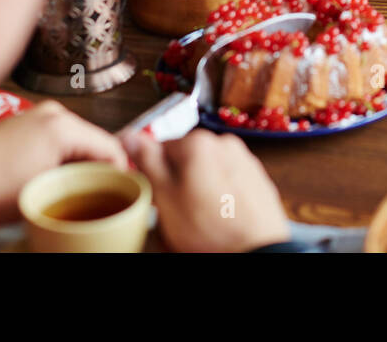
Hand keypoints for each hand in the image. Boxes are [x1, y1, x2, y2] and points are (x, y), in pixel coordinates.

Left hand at [0, 101, 127, 219]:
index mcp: (63, 126)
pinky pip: (61, 139)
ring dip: (82, 165)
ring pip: (80, 142)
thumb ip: (83, 185)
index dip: (122, 173)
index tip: (124, 194)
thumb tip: (108, 187)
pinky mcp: (28, 123)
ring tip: (77, 193)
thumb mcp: (44, 193)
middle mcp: (55, 113)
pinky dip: (65, 159)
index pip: (112, 147)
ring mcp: (40, 115)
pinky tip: (56, 180)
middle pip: (97, 142)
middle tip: (103, 198)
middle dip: (101, 170)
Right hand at [124, 129, 289, 252]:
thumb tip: (129, 135)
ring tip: (199, 220)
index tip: (156, 195)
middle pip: (187, 160)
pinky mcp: (257, 180)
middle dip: (178, 184)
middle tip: (176, 213)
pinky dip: (221, 198)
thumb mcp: (165, 196)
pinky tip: (218, 219)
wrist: (256, 251)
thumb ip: (147, 162)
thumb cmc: (211, 230)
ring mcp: (245, 160)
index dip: (154, 175)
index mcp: (198, 142)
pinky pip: (229, 184)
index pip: (161, 149)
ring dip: (199, 191)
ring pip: (208, 173)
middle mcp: (225, 143)